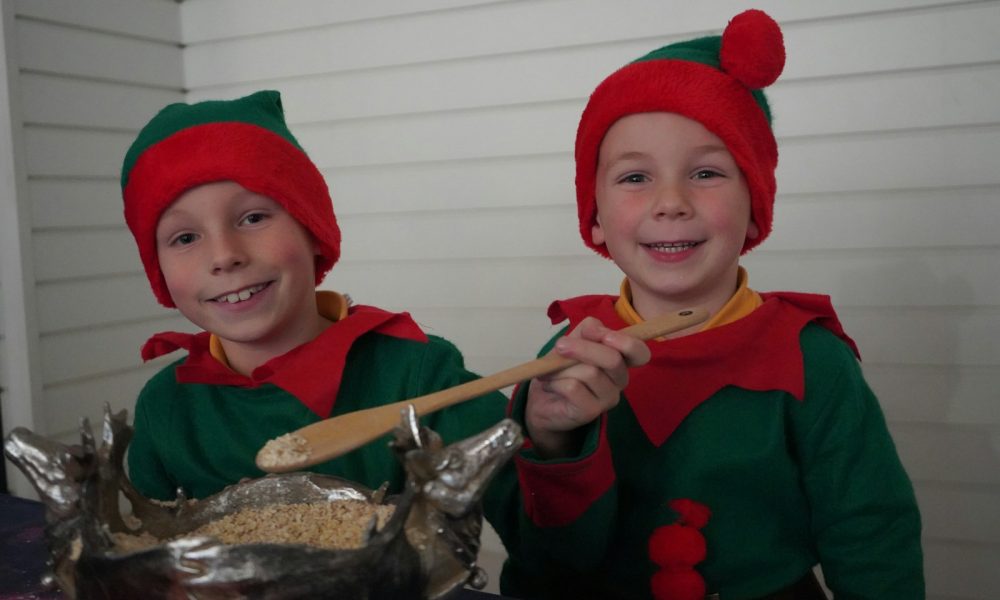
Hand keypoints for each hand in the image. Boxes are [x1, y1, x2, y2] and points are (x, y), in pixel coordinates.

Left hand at [525, 317, 650, 457]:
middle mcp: (619, 380)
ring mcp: (608, 398)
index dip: (626, 342)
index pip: (640, 353)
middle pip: (613, 360)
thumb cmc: (562, 368)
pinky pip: (574, 388)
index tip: (601, 334)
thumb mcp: (574, 341)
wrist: (542, 400)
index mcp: (620, 360)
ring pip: (590, 373)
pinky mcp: (591, 411)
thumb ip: (588, 330)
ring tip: (552, 372)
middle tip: (560, 345)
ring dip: (563, 368)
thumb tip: (594, 328)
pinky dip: (556, 382)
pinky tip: (550, 385)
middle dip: (584, 348)